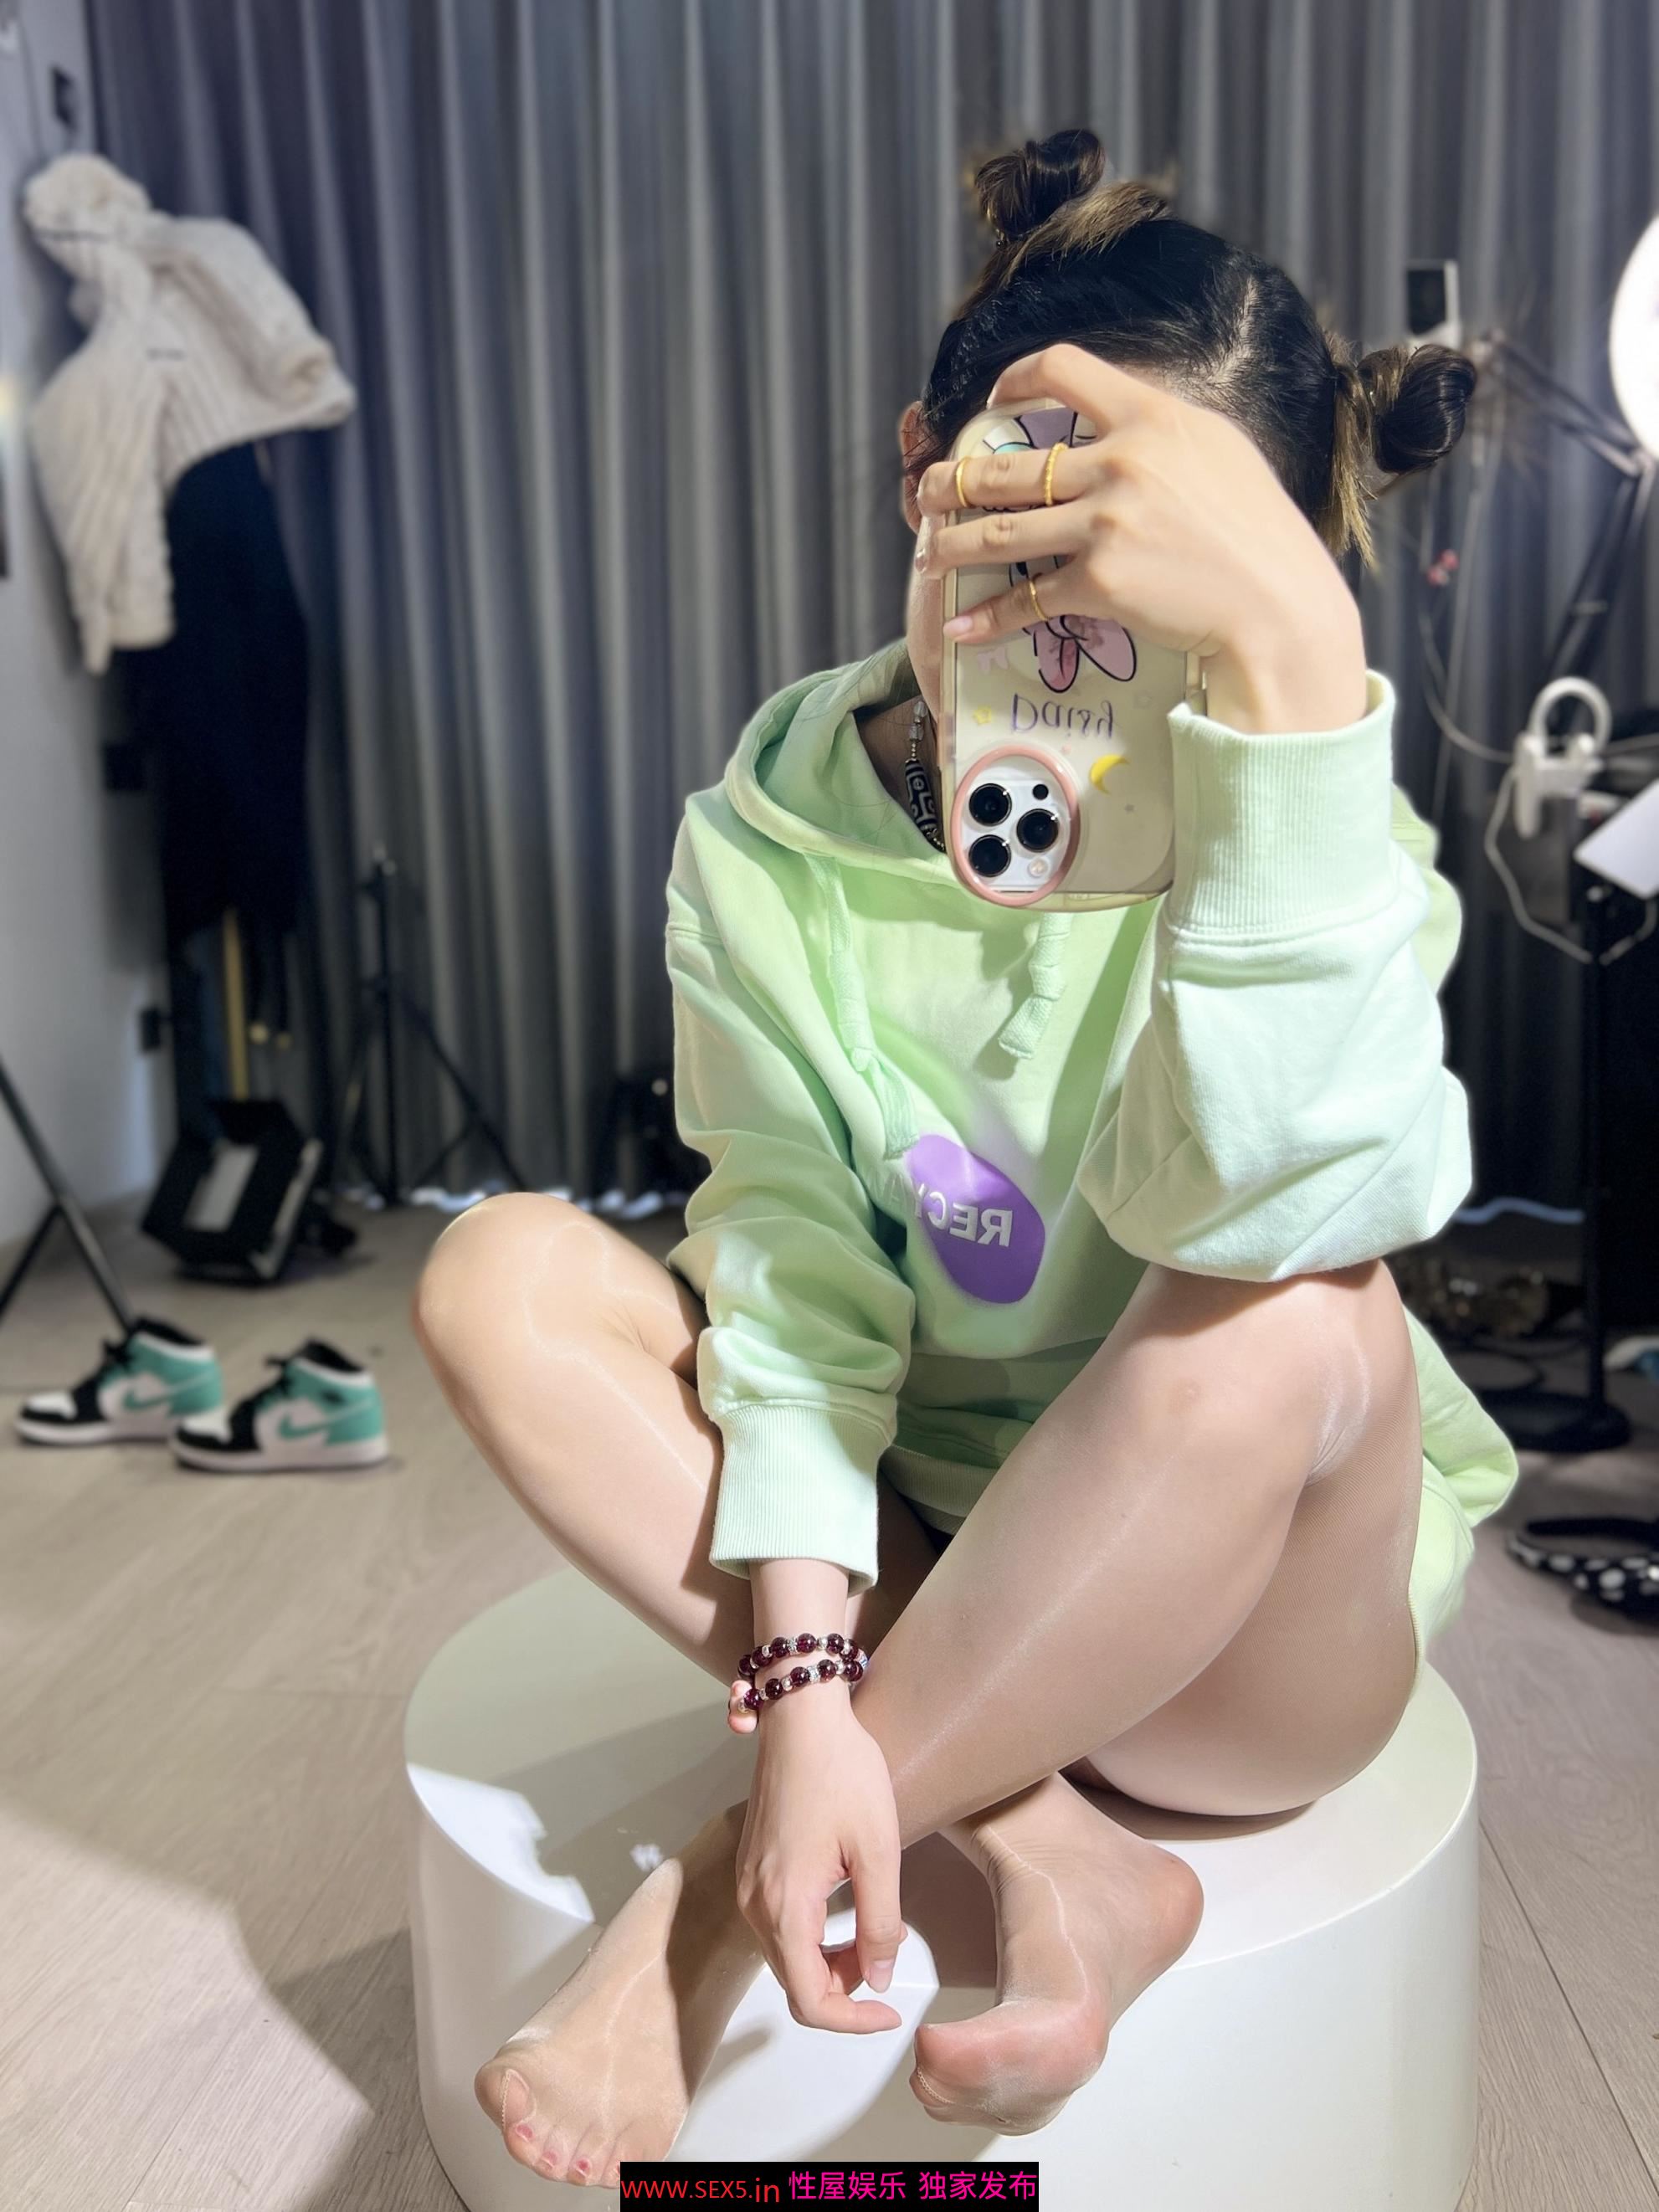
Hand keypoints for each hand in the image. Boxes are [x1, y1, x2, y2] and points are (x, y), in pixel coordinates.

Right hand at [734, 1685, 907, 2031]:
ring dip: (827, 1962)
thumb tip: (876, 1980)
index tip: (891, 2013)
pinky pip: (777, 1925)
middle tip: (887, 1959)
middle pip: (794, 1981)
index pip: (809, 1999)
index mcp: (784, 1904)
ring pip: (785, 1955)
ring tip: (873, 1933)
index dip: (852, 2021)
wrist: (802, 1716)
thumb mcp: (878, 1851)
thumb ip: (879, 1923)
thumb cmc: (844, 1773)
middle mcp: (755, 1902)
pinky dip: (811, 1936)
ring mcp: (747, 1883)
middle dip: (843, 1989)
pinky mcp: (751, 1866)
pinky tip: (845, 1909)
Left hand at [915, 343, 1367, 733]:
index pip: (1061, 367)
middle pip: (1008, 463)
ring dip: (950, 543)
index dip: (1013, 380)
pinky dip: (988, 617)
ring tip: (927, 551)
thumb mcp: (1217, 450)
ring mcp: (1106, 522)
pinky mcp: (1100, 582)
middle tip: (929, 491)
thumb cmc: (1257, 529)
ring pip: (999, 529)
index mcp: (1148, 416)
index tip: (992, 404)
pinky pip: (1027, 597)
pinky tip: (963, 627)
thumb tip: (1115, 421)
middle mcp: (1120, 461)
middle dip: (952, 479)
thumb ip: (1159, 432)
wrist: (1278, 603)